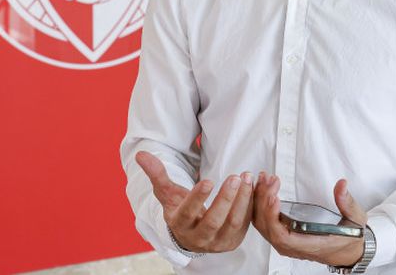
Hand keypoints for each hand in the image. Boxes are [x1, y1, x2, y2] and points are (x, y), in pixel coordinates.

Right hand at [135, 151, 253, 253]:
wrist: (191, 234)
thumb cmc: (179, 209)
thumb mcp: (167, 193)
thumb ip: (156, 174)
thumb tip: (141, 154)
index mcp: (180, 224)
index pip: (188, 213)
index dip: (198, 198)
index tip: (209, 180)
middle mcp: (199, 238)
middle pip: (214, 220)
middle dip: (225, 198)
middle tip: (235, 177)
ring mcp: (218, 242)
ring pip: (233, 223)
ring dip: (242, 200)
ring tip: (247, 178)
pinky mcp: (233, 240)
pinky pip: (245, 224)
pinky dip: (250, 205)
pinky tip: (254, 187)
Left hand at [252, 172, 367, 266]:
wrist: (347, 251)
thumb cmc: (350, 237)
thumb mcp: (355, 219)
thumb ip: (347, 202)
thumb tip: (341, 185)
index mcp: (312, 244)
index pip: (284, 237)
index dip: (274, 218)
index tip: (274, 198)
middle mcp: (295, 247)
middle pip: (268, 228)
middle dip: (265, 202)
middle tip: (270, 181)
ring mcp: (286, 243)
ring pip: (263, 225)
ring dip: (260, 201)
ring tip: (264, 180)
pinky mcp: (283, 237)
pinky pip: (264, 224)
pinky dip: (260, 205)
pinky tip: (262, 188)